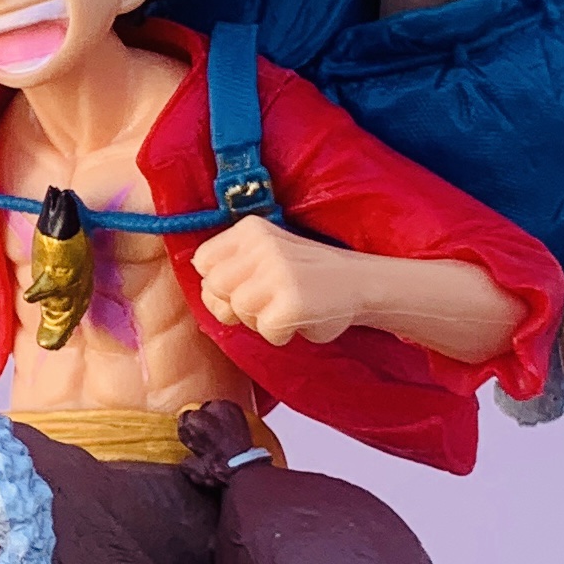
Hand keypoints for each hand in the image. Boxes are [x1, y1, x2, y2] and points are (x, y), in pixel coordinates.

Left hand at [190, 220, 367, 345]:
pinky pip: (265, 330)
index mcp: (251, 230)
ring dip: (259, 320)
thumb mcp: (263, 258)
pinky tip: (299, 318)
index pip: (203, 260)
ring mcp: (279, 273)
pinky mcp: (293, 302)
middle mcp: (263, 245)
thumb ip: (230, 270)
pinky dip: (281, 334)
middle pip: (215, 287)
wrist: (360, 284)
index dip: (218, 282)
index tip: (244, 285)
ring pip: (238, 310)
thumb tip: (207, 296)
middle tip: (267, 301)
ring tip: (285, 307)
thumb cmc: (305, 276)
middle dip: (234, 303)